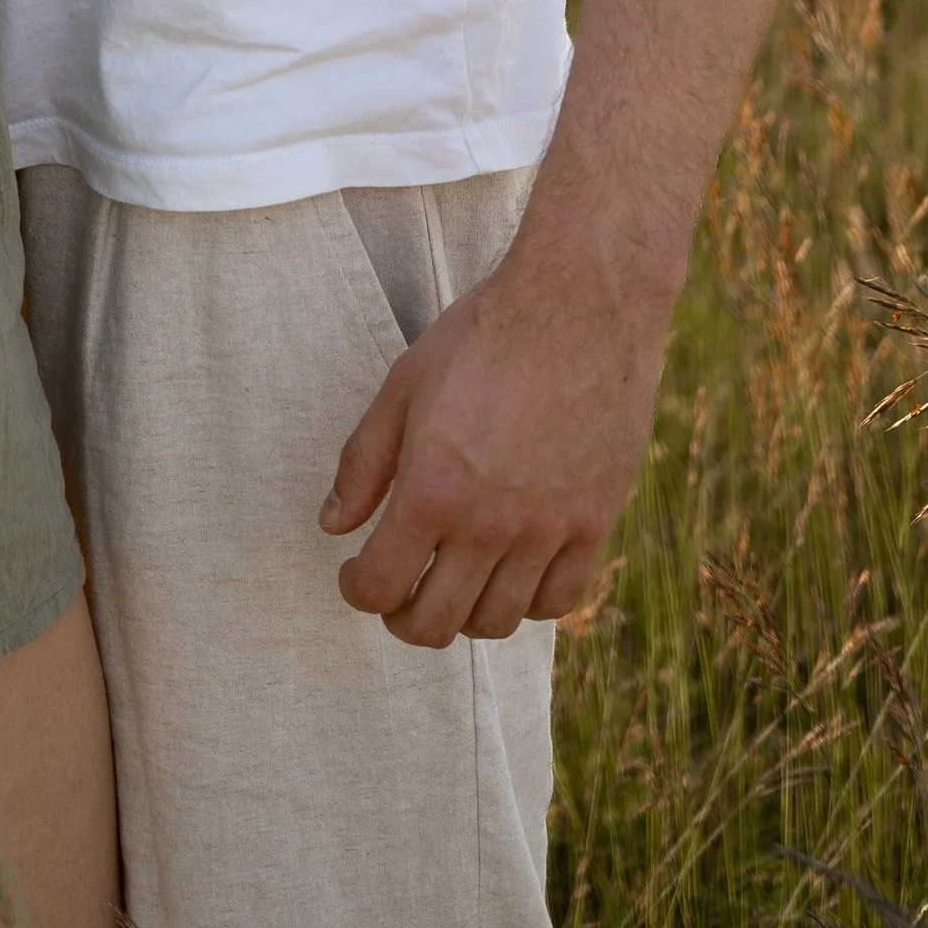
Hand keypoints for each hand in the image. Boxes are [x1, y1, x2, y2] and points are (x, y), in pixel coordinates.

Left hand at [317, 231, 671, 644]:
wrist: (579, 305)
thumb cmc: (484, 336)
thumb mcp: (404, 385)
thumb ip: (364, 462)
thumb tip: (333, 524)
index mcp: (432, 489)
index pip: (381, 585)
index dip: (357, 591)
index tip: (355, 576)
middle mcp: (489, 524)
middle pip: (435, 622)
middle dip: (402, 618)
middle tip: (396, 594)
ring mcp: (547, 530)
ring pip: (496, 622)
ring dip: (462, 616)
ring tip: (451, 585)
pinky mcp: (594, 524)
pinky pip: (557, 601)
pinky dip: (526, 602)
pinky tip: (510, 574)